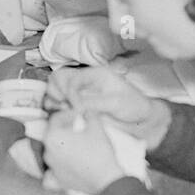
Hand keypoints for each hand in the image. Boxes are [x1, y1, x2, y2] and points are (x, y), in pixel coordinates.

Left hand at [43, 110, 125, 194]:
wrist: (106, 179)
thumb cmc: (99, 153)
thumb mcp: (96, 127)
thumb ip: (89, 115)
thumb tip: (87, 111)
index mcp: (53, 137)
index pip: (56, 118)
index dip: (68, 113)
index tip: (78, 113)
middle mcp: (48, 152)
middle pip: (52, 134)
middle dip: (63, 127)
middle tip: (76, 125)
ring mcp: (51, 167)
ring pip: (51, 151)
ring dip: (61, 145)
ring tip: (75, 143)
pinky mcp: (57, 180)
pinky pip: (50, 173)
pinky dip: (54, 169)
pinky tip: (63, 165)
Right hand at [46, 66, 170, 149]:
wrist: (141, 120)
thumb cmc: (133, 107)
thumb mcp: (115, 103)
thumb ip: (93, 103)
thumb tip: (73, 107)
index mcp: (95, 74)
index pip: (72, 78)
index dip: (70, 93)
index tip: (76, 110)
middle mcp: (85, 81)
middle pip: (58, 79)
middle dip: (56, 92)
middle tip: (62, 108)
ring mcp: (80, 93)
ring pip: (55, 89)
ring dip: (53, 100)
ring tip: (60, 112)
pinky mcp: (77, 105)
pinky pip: (59, 103)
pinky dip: (55, 108)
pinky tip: (61, 116)